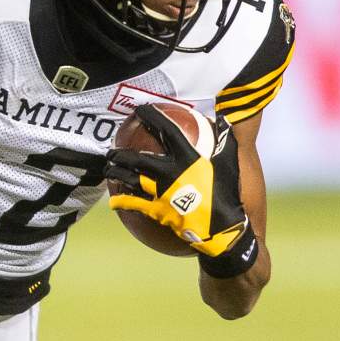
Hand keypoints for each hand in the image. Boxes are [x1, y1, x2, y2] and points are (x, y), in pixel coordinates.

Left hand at [106, 104, 250, 260]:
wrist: (222, 229)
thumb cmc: (227, 194)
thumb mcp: (231, 163)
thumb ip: (226, 139)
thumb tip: (223, 118)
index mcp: (187, 158)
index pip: (167, 131)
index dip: (152, 118)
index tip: (141, 111)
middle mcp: (169, 172)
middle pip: (136, 158)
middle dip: (120, 154)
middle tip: (111, 152)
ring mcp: (160, 192)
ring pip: (129, 179)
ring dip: (116, 172)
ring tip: (108, 169)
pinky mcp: (156, 210)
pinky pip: (133, 204)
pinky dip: (121, 202)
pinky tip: (112, 201)